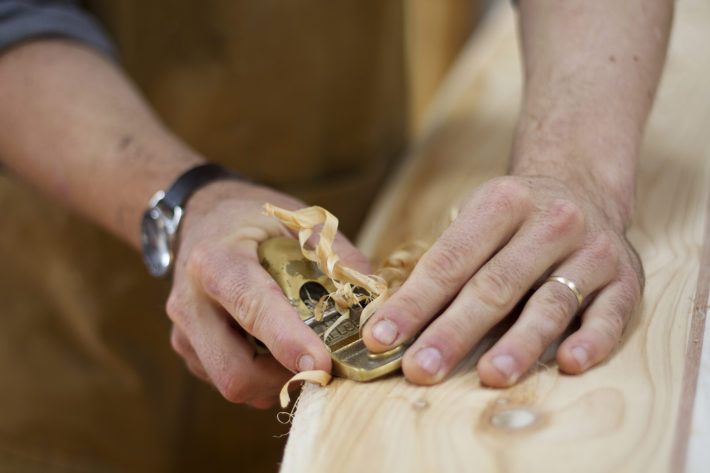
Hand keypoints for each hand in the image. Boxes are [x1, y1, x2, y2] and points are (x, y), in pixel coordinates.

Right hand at [166, 180, 369, 407]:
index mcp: (216, 261)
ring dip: (274, 379)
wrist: (199, 216)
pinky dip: (259, 376)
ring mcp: (183, 332)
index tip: (323, 365)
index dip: (288, 341)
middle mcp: (191, 303)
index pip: (252, 309)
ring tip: (299, 348)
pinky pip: (226, 381)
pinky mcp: (187, 350)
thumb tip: (371, 299)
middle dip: (284, 378)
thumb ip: (335, 254)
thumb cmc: (252, 218)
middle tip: (321, 363)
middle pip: (235, 372)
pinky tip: (274, 347)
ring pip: (232, 385)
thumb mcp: (295, 218)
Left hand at [362, 175, 642, 386]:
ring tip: (490, 375)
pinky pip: (609, 313)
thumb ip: (444, 266)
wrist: (583, 187)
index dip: (413, 303)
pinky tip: (570, 363)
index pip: (450, 261)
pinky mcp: (625, 278)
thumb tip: (393, 322)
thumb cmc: (515, 218)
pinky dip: (591, 339)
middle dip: (454, 331)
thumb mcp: (476, 221)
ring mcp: (592, 250)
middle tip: (421, 369)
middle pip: (495, 285)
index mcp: (502, 203)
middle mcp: (551, 222)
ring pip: (550, 302)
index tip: (380, 339)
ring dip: (520, 342)